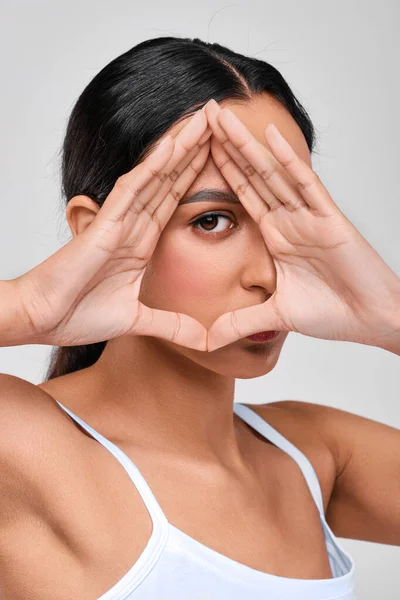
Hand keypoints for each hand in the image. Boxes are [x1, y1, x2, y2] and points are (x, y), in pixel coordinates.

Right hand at [12, 110, 211, 350]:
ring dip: (180, 148)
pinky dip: (151, 168)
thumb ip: (171, 326)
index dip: (198, 178)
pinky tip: (172, 145)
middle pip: (170, 180)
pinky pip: (132, 191)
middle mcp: (133, 226)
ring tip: (203, 119)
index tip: (222, 157)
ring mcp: (119, 222)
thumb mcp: (138, 322)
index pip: (175, 202)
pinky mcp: (104, 225)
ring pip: (155, 176)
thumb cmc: (77, 315)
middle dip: (195, 151)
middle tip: (219, 121)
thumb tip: (203, 340)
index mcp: (141, 244)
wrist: (42, 320)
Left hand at [203, 100, 399, 351]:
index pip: (242, 195)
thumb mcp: (275, 316)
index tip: (196, 149)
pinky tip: (269, 136)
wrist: (371, 320)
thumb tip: (209, 340)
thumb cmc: (333, 313)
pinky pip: (305, 185)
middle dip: (226, 145)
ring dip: (247, 144)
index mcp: (276, 236)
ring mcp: (308, 217)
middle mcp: (289, 220)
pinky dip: (289, 160)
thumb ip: (241, 321)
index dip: (220, 171)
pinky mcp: (329, 220)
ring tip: (223, 116)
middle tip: (203, 115)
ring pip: (272, 173)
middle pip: (252, 175)